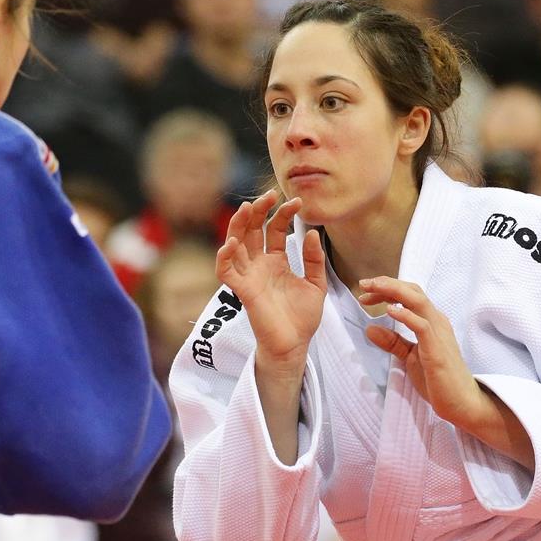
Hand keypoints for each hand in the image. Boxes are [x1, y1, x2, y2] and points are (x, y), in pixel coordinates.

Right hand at [216, 190, 326, 367]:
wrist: (295, 345)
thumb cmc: (302, 318)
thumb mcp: (316, 284)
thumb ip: (313, 260)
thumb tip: (311, 233)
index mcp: (275, 261)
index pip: (274, 230)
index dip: (283, 214)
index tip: (297, 203)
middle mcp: (259, 265)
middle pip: (251, 231)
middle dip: (257, 211)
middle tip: (268, 195)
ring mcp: (249, 276)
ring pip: (235, 244)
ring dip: (238, 225)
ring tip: (247, 207)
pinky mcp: (242, 291)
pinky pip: (227, 271)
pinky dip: (224, 257)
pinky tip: (232, 243)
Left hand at [359, 277, 484, 426]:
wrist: (462, 404)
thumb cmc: (438, 380)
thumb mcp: (410, 357)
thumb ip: (393, 342)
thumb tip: (370, 329)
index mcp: (431, 322)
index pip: (409, 295)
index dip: (387, 289)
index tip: (365, 292)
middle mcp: (437, 322)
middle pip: (413, 292)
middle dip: (387, 284)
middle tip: (364, 285)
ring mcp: (439, 334)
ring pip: (418, 301)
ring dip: (394, 291)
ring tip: (374, 288)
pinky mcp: (437, 349)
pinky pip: (422, 326)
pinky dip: (406, 315)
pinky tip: (390, 310)